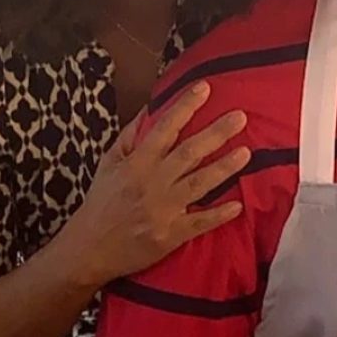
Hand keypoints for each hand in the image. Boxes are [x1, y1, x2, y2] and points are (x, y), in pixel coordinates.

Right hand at [65, 82, 248, 286]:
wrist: (89, 249)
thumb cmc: (101, 202)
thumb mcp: (109, 164)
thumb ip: (130, 136)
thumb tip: (150, 109)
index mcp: (137, 163)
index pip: (164, 129)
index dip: (185, 107)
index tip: (205, 88)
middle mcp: (152, 183)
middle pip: (189, 153)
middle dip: (216, 133)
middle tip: (240, 117)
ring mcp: (163, 210)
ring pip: (198, 184)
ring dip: (224, 168)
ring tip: (246, 153)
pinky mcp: (170, 235)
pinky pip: (198, 223)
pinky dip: (218, 215)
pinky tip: (237, 205)